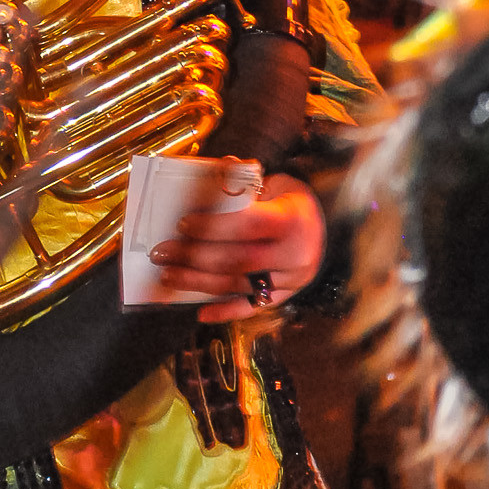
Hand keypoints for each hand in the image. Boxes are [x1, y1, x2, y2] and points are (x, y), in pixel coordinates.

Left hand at [147, 172, 325, 322]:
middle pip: (237, 259)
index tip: (182, 224)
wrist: (324, 226)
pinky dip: (225, 311)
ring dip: (199, 283)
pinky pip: (252, 308)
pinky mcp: (285, 298)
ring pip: (238, 285)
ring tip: (170, 276)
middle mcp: (295, 255)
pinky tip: (201, 312)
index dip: (213, 225)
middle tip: (163, 253)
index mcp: (293, 221)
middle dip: (194, 257)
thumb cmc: (291, 201)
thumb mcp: (275, 184)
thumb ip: (243, 185)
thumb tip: (209, 176)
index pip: (247, 225)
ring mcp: (291, 281)